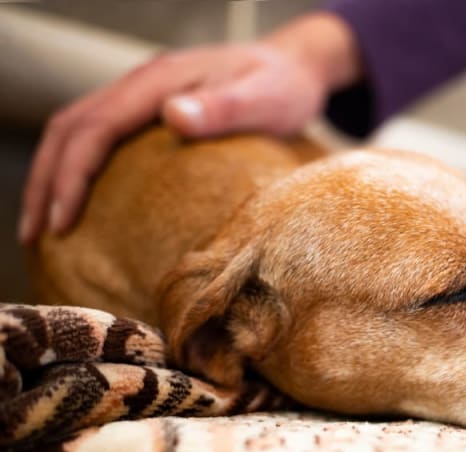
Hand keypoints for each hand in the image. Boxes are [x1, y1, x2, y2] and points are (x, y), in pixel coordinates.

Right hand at [19, 13, 359, 243]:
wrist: (293, 66)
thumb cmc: (283, 87)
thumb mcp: (264, 99)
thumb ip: (224, 108)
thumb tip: (173, 115)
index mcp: (160, 81)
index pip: (95, 127)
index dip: (72, 175)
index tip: (62, 221)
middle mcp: (143, 83)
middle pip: (70, 127)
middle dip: (47, 180)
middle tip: (35, 234)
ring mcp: (143, 93)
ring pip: (76, 128)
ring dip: (53, 174)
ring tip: (44, 224)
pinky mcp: (151, 107)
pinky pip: (97, 134)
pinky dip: (75, 165)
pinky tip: (78, 198)